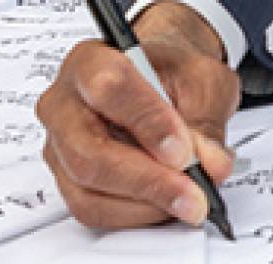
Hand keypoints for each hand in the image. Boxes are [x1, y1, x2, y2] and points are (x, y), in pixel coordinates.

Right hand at [37, 1, 238, 230]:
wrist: (163, 77)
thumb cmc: (175, 71)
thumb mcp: (203, 80)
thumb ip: (206, 120)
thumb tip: (211, 164)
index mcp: (91, 60)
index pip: (110, 88)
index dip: (148, 123)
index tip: (183, 150)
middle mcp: (64, 103)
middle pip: (90, 151)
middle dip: (146, 177)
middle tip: (191, 188)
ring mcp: (60, 145)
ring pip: (89, 189)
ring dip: (145, 201)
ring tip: (188, 196)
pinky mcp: (68, 178)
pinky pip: (93, 208)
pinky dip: (135, 212)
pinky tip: (167, 202)